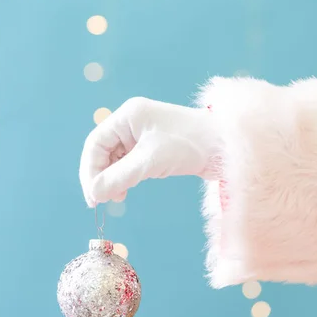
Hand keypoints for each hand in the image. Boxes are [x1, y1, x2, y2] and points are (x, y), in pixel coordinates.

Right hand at [79, 97, 219, 206]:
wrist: (226, 146)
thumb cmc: (191, 144)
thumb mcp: (150, 161)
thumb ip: (119, 177)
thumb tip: (94, 194)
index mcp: (128, 116)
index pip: (95, 143)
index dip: (89, 170)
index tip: (92, 196)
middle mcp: (132, 122)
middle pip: (103, 151)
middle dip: (100, 176)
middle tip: (100, 201)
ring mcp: (142, 135)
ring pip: (115, 160)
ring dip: (112, 179)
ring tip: (117, 197)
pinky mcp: (153, 147)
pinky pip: (129, 164)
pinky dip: (125, 178)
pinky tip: (126, 191)